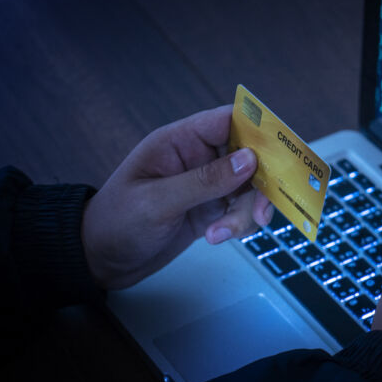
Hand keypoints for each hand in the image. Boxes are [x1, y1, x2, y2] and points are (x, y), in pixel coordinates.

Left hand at [81, 105, 272, 289]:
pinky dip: (239, 225)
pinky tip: (217, 238)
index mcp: (180, 141)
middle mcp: (198, 158)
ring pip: (250, 189)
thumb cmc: (116, 222)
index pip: (228, 120)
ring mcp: (206, 185)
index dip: (259, 129)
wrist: (99, 260)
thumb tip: (249, 160)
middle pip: (250, 157)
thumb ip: (205, 180)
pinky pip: (241, 210)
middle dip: (261, 184)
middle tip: (263, 211)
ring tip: (223, 233)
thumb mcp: (158, 202)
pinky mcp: (211, 210)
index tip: (281, 150)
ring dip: (247, 212)